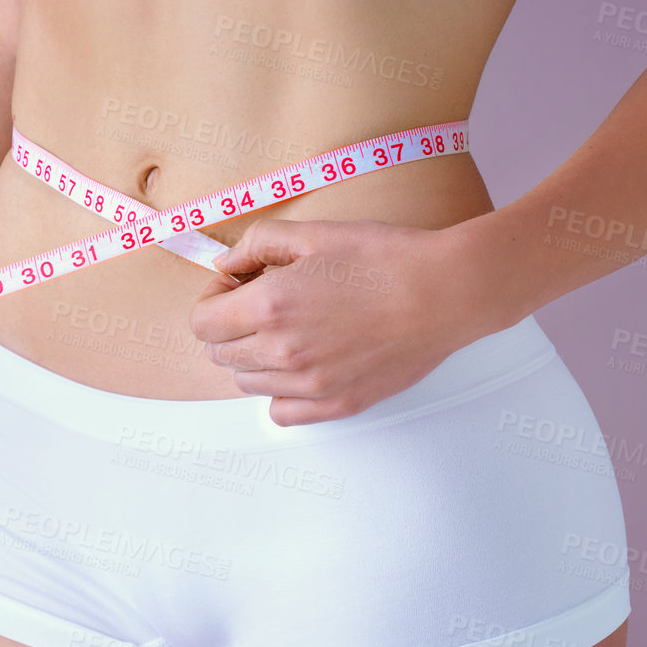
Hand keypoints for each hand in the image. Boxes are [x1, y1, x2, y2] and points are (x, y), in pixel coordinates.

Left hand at [189, 216, 504, 425]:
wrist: (444, 292)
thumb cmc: (385, 259)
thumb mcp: (313, 233)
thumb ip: (255, 245)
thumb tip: (225, 265)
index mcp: (269, 307)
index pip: (202, 324)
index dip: (213, 302)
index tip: (235, 289)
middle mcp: (282, 352)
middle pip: (220, 354)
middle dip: (230, 327)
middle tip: (263, 305)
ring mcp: (309, 385)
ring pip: (248, 384)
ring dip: (255, 358)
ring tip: (290, 331)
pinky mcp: (336, 404)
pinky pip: (282, 413)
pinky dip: (281, 393)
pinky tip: (302, 366)